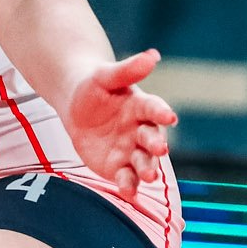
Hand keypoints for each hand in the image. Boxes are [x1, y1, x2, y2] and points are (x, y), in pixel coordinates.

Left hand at [64, 49, 177, 200]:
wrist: (77, 108)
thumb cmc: (94, 87)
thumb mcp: (105, 76)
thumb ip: (127, 70)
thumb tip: (153, 55)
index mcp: (142, 106)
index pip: (155, 109)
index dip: (162, 112)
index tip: (170, 117)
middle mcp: (141, 130)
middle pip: (152, 139)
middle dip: (156, 145)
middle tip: (160, 149)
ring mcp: (131, 151)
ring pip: (143, 162)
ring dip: (147, 169)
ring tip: (148, 176)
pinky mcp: (119, 167)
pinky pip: (126, 178)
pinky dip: (129, 186)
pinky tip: (128, 192)